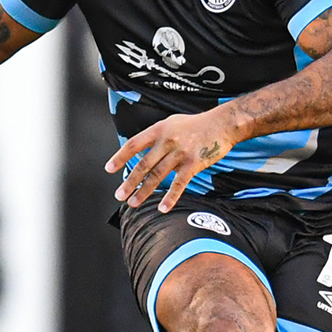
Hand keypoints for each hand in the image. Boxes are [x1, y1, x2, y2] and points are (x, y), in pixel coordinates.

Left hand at [105, 108, 242, 212]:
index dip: (120, 157)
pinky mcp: (193, 164)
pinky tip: (162, 208)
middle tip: (119, 195)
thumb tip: (141, 149)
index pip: (134, 144)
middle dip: (130, 182)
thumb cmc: (197, 125)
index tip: (109, 169)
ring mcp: (180, 153)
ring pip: (157, 176)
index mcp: (159, 129)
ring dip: (144, 192)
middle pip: (143, 164)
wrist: (222, 124)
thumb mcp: (172, 123)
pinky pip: (179, 184)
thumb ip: (157, 135)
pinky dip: (170, 197)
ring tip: (133, 203)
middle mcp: (167, 140)